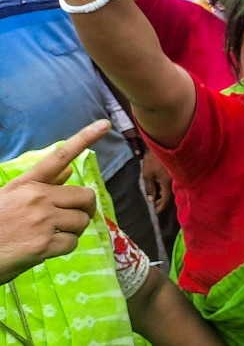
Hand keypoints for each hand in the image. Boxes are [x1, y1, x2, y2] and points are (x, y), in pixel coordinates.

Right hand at [0, 119, 109, 283]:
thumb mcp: (11, 196)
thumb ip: (42, 184)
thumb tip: (68, 170)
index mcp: (27, 183)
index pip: (59, 157)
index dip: (84, 138)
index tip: (104, 124)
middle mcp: (38, 198)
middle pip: (85, 196)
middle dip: (85, 208)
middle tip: (76, 216)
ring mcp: (43, 220)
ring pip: (82, 220)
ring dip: (74, 229)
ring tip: (55, 233)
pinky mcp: (45, 244)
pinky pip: (73, 242)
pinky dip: (65, 246)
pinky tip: (48, 247)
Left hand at [141, 151, 172, 214]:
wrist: (163, 142)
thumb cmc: (153, 159)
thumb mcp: (147, 174)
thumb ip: (150, 188)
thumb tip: (151, 200)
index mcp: (168, 183)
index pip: (166, 199)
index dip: (160, 207)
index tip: (156, 212)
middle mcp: (175, 180)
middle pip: (170, 195)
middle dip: (162, 201)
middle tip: (155, 204)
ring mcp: (177, 175)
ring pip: (172, 188)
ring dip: (165, 193)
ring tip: (157, 196)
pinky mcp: (177, 170)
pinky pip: (173, 182)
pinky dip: (167, 187)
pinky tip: (162, 186)